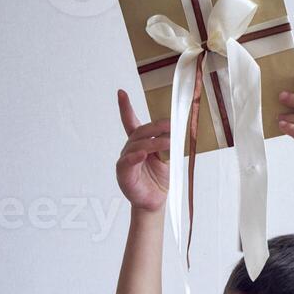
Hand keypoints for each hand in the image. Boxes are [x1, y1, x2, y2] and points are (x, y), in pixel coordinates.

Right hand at [115, 89, 170, 211]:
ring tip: (168, 142)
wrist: (155, 201)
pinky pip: (128, 162)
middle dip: (155, 127)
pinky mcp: (124, 173)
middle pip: (140, 132)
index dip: (125, 108)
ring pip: (137, 145)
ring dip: (154, 142)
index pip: (130, 122)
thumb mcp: (166, 159)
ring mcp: (126, 161)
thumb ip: (166, 145)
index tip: (121, 93)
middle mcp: (130, 150)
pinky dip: (136, 156)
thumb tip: (172, 132)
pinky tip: (143, 154)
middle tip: (170, 125)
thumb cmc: (159, 179)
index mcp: (139, 143)